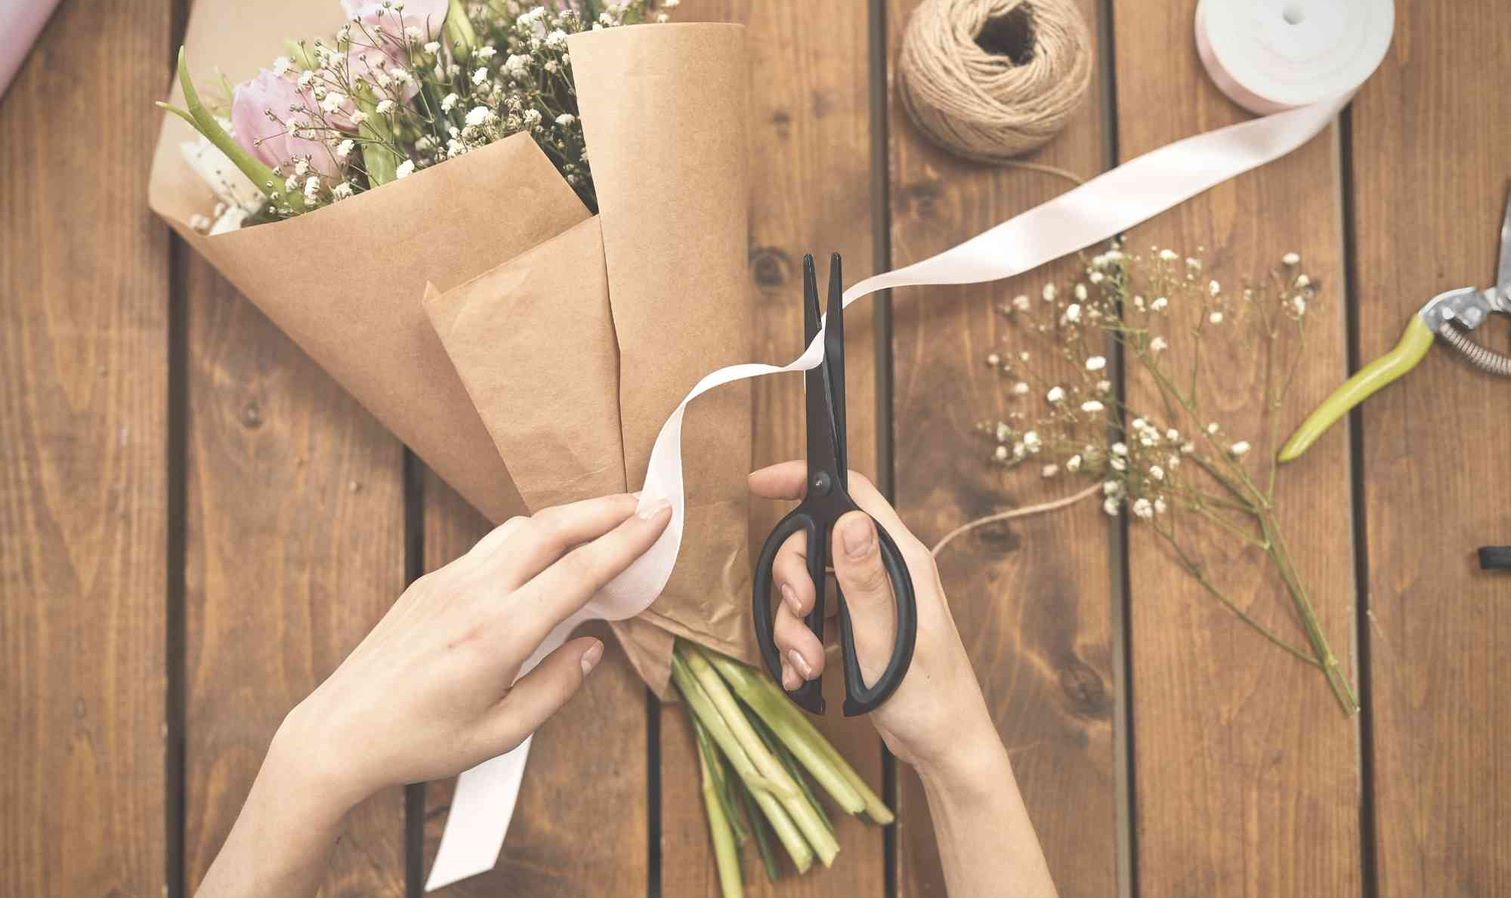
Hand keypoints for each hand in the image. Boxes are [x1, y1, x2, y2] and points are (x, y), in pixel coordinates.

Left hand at [276, 492, 672, 811]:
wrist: (338, 733)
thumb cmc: (419, 744)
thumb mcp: (500, 734)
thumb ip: (556, 687)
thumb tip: (593, 647)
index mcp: (498, 636)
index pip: (579, 572)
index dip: (627, 539)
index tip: (660, 515)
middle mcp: (473, 595)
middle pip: (552, 529)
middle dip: (605, 509)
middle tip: (647, 500)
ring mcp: (448, 581)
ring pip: (519, 528)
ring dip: (569, 517)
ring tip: (606, 519)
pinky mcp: (430, 582)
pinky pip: (491, 546)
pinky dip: (532, 536)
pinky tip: (549, 551)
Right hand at [749, 462, 998, 776]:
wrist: (943, 747)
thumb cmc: (929, 698)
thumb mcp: (886, 639)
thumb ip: (865, 581)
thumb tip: (849, 520)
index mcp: (903, 560)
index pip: (851, 494)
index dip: (804, 481)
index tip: (761, 484)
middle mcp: (886, 570)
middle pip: (816, 543)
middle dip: (792, 579)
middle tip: (798, 613)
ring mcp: (871, 598)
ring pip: (809, 585)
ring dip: (793, 624)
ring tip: (805, 664)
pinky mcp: (858, 625)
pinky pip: (813, 618)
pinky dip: (800, 644)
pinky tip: (803, 674)